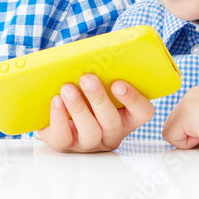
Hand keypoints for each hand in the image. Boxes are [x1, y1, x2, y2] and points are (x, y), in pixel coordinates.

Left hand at [34, 74, 154, 152]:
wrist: (56, 117)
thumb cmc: (83, 94)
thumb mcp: (98, 85)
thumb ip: (103, 73)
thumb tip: (96, 52)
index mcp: (126, 117)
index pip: (143, 113)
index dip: (134, 99)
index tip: (118, 83)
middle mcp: (110, 134)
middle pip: (112, 122)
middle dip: (99, 99)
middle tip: (87, 78)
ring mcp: (88, 143)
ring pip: (90, 132)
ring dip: (79, 108)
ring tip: (67, 88)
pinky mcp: (65, 146)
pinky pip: (64, 137)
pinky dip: (59, 118)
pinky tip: (56, 100)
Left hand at [161, 86, 198, 151]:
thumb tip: (188, 137)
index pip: (180, 121)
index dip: (194, 134)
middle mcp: (191, 94)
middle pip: (172, 125)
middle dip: (190, 137)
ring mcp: (187, 102)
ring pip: (171, 132)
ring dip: (191, 141)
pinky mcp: (187, 114)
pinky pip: (172, 138)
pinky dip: (190, 145)